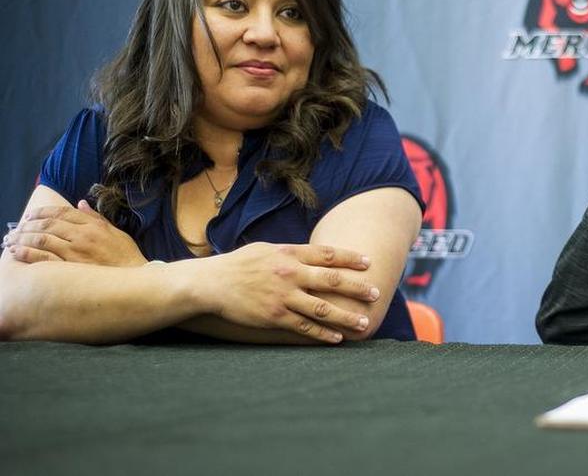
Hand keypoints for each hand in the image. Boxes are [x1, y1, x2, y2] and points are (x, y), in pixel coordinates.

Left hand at [4, 201, 146, 266]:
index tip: (31, 215)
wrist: (135, 278)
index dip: (44, 212)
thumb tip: (81, 203)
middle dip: (29, 224)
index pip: (63, 212)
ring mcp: (74, 253)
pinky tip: (16, 253)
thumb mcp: (116, 231)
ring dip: (23, 238)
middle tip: (17, 227)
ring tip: (11, 240)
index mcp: (93, 226)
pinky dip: (27, 254)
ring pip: (42, 240)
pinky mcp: (70, 269)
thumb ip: (96, 217)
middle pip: (48, 225)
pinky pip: (43, 259)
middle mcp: (82, 236)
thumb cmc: (126, 256)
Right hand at [197, 242, 380, 343]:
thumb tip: (317, 254)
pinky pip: (304, 327)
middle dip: (357, 288)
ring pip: (323, 308)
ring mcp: (283, 296)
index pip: (328, 254)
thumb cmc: (239, 264)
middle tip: (376, 293)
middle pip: (332, 280)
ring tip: (364, 322)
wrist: (211, 283)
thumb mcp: (267, 249)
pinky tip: (337, 339)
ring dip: (346, 316)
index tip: (369, 263)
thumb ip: (293, 253)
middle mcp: (290, 273)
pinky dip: (323, 334)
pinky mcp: (275, 317)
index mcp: (290, 253)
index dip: (351, 258)